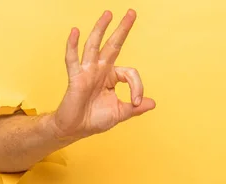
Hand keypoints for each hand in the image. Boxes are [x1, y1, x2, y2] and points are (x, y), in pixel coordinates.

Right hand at [52, 9, 155, 138]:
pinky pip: (73, 59)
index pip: (130, 73)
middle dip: (122, 29)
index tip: (137, 101)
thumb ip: (136, 108)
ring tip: (108, 14)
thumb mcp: (120, 113)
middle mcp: (100, 70)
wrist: (76, 129)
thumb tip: (152, 103)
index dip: (137, 86)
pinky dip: (72, 45)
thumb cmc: (95, 119)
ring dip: (100, 29)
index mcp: (112, 77)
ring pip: (94, 46)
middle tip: (131, 12)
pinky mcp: (76, 77)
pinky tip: (75, 31)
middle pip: (113, 45)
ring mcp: (87, 71)